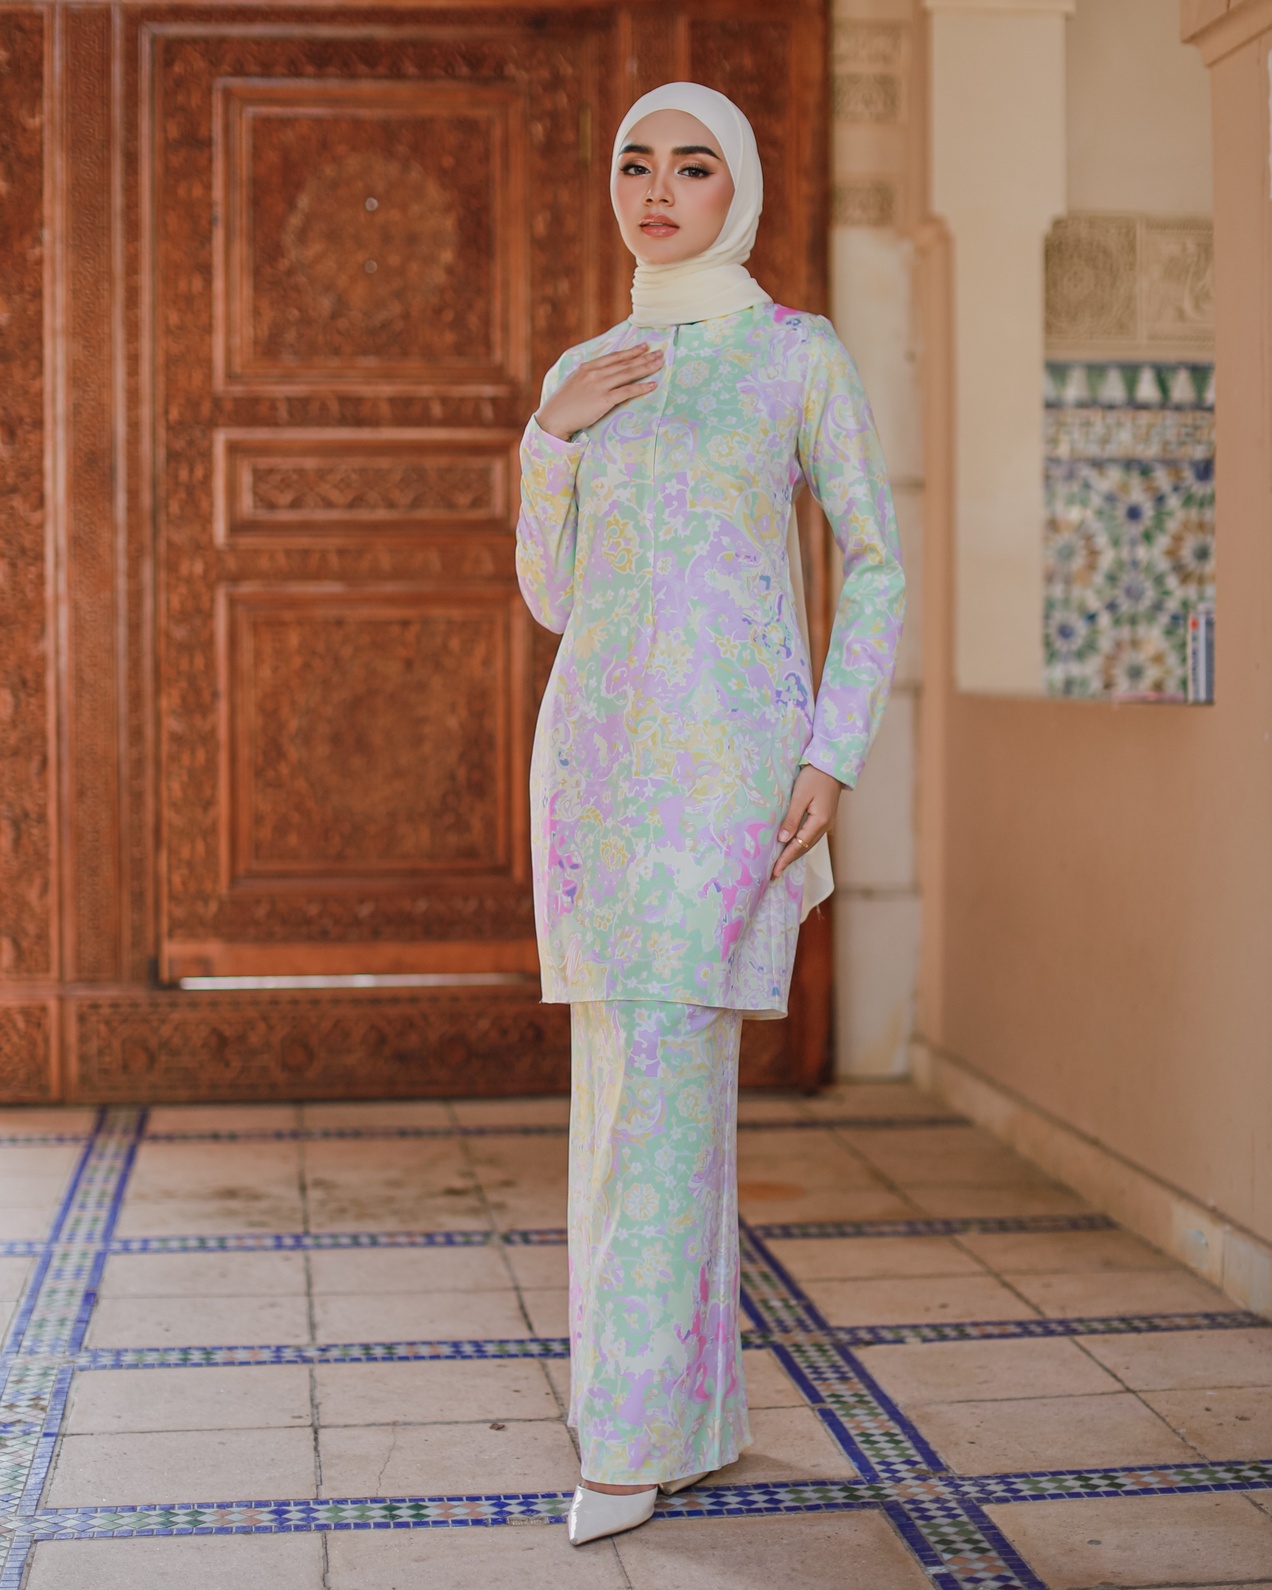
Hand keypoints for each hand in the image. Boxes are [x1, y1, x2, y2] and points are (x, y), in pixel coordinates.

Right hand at [536, 344, 662, 440]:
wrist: (554, 418)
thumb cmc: (563, 404)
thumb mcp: (574, 383)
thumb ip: (588, 376)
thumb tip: (601, 375)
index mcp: (587, 367)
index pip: (614, 357)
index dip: (631, 351)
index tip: (644, 347)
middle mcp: (595, 373)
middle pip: (625, 363)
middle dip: (644, 357)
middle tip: (660, 353)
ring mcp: (600, 386)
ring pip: (628, 374)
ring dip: (646, 368)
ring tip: (660, 364)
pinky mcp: (604, 400)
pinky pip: (627, 391)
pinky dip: (641, 387)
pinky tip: (652, 384)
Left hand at [772, 764, 842, 880]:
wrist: (832, 765)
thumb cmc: (815, 776)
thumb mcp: (800, 796)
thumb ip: (792, 818)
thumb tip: (783, 839)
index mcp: (820, 821)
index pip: (799, 846)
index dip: (785, 859)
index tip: (774, 871)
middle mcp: (825, 826)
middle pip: (804, 848)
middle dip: (789, 861)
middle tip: (774, 873)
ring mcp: (826, 823)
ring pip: (808, 844)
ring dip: (794, 854)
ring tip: (780, 864)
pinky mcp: (824, 818)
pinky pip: (810, 836)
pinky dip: (799, 844)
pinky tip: (791, 847)